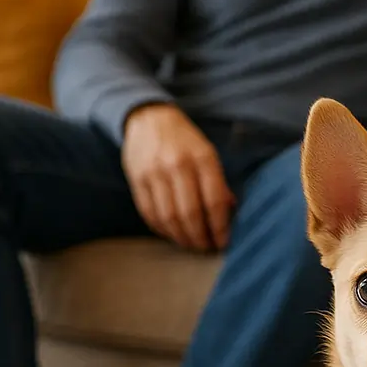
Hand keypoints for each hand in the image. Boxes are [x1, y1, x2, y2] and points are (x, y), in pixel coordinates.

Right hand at [122, 103, 234, 251]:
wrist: (148, 119)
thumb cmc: (185, 140)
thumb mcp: (207, 153)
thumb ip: (218, 182)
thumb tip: (230, 211)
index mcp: (202, 157)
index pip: (213, 201)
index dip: (219, 227)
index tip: (223, 242)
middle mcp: (177, 165)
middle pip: (189, 214)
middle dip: (200, 237)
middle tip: (206, 248)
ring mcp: (154, 173)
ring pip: (168, 218)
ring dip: (181, 238)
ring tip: (191, 244)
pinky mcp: (137, 180)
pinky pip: (149, 213)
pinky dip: (162, 229)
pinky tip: (172, 234)